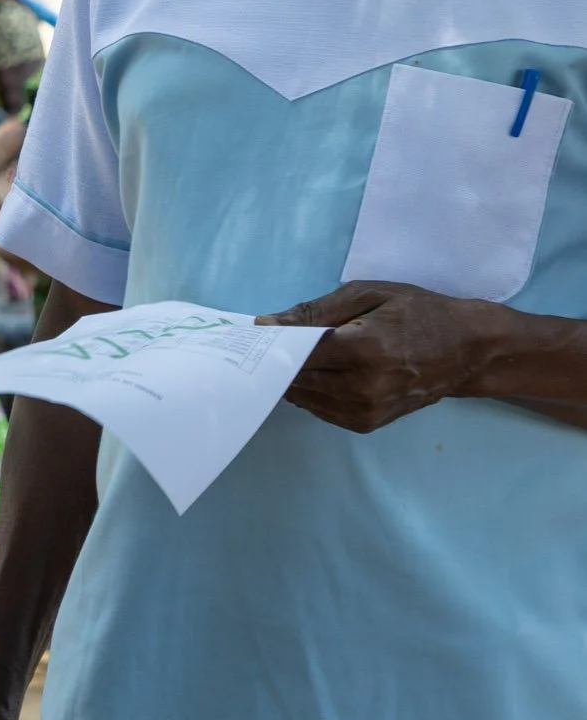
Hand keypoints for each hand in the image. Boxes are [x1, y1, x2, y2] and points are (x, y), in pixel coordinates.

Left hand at [259, 280, 499, 432]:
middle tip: (265, 344)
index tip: (252, 332)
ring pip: (304, 397)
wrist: (468, 350)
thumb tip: (267, 324)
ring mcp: (367, 410)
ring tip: (293, 356)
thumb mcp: (368, 295)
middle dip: (276, 361)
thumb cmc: (419, 313)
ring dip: (292, 378)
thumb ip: (315, 312)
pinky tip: (318, 373)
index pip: (299, 352)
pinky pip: (320, 409)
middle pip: (297, 378)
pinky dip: (311, 392)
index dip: (271, 343)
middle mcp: (365, 387)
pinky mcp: (367, 424)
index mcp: (366, 350)